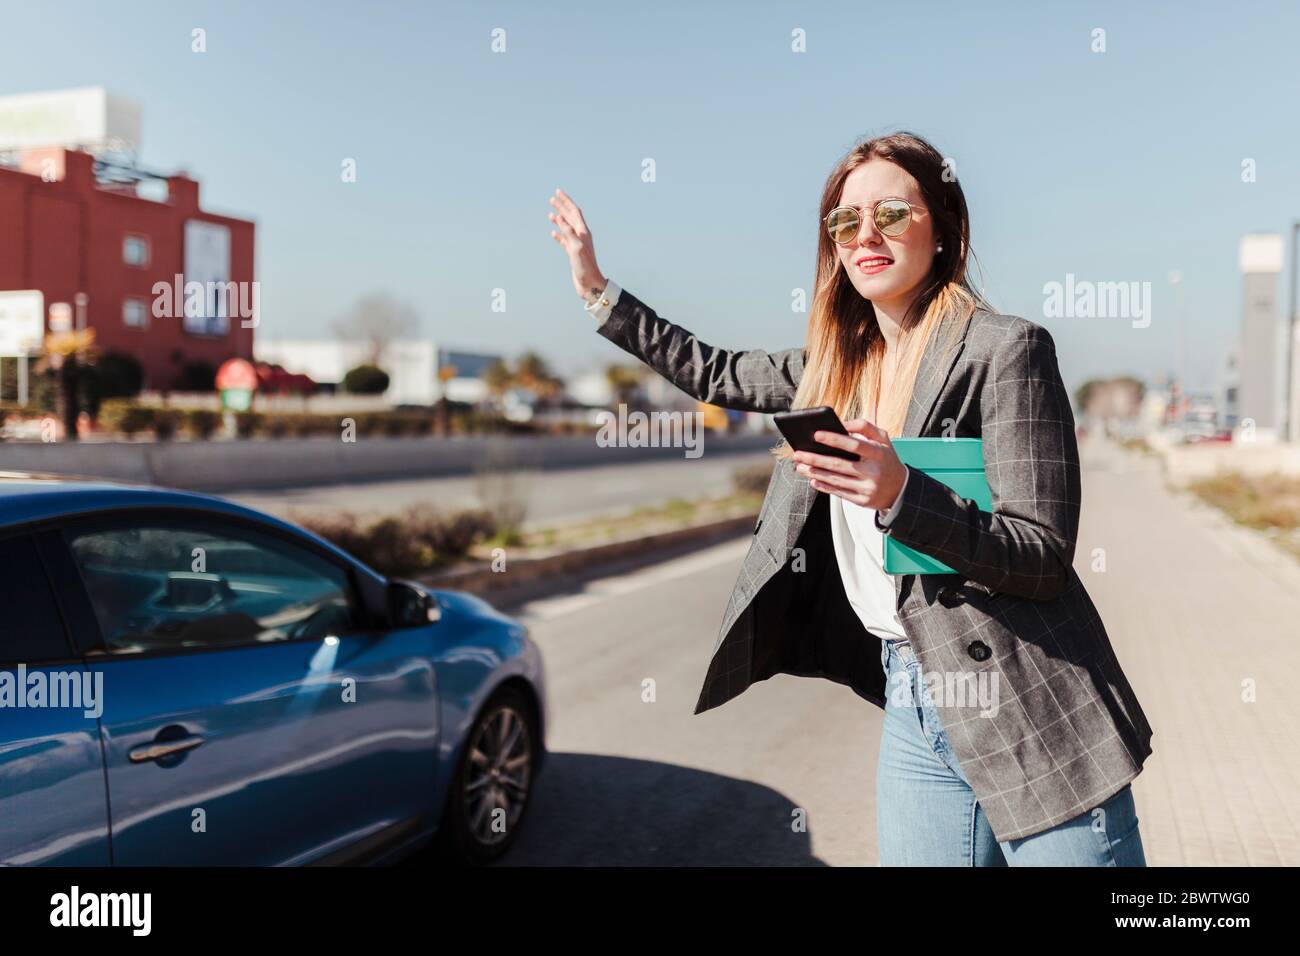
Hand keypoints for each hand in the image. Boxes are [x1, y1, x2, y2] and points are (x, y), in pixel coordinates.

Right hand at [548, 187, 607, 302]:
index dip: (566, 201)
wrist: (590, 283)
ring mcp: (576, 244)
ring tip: (550, 213)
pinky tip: (553, 232)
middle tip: (552, 198)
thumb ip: (568, 232)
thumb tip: (560, 217)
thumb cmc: (585, 266)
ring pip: (566, 227)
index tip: (557, 192)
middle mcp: (581, 236)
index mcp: (583, 232)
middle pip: (570, 217)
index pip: (574, 211)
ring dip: (559, 219)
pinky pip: (564, 240)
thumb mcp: (576, 247)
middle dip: (562, 206)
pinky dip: (558, 234)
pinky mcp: (573, 253)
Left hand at [792, 418, 907, 509]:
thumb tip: (842, 423)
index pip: (854, 444)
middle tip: (798, 454)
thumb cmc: (887, 460)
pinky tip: (813, 480)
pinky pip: (838, 493)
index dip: (834, 439)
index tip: (816, 434)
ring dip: (815, 473)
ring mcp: (867, 488)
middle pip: (839, 464)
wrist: (901, 489)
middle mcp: (873, 472)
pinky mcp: (862, 501)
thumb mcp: (884, 439)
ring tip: (800, 466)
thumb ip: (865, 427)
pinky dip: (823, 486)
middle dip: (815, 459)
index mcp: (879, 454)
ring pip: (835, 480)